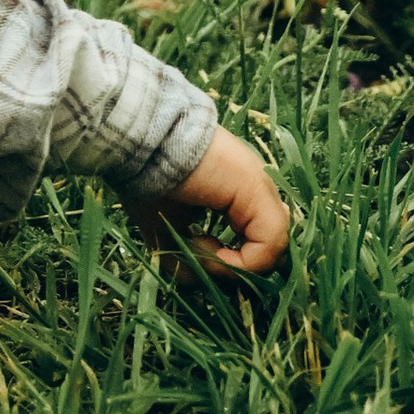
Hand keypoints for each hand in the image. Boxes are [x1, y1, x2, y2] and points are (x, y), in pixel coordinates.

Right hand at [149, 126, 290, 276]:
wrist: (142, 141)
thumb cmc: (149, 180)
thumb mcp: (168, 231)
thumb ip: (192, 258)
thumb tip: (214, 273)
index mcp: (236, 194)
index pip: (256, 240)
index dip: (235, 261)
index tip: (204, 256)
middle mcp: (254, 190)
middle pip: (265, 249)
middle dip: (234, 268)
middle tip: (201, 257)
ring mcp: (259, 189)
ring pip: (271, 252)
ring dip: (234, 268)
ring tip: (202, 250)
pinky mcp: (257, 192)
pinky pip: (269, 245)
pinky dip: (243, 263)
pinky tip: (213, 252)